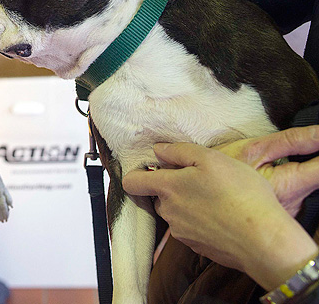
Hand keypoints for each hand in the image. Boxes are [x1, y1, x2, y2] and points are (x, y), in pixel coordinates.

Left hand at [123, 142, 317, 289]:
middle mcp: (169, 212)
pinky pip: (191, 229)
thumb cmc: (241, 194)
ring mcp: (181, 232)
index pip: (132, 182)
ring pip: (176, 212)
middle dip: (173, 188)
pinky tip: (223, 216)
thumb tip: (158, 150)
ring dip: (188, 204)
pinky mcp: (196, 246)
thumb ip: (179, 151)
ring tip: (217, 198)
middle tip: (201, 180)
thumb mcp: (211, 159)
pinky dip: (202, 222)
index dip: (138, 174)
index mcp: (168, 188)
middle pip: (158, 196)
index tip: (156, 169)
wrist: (264, 240)